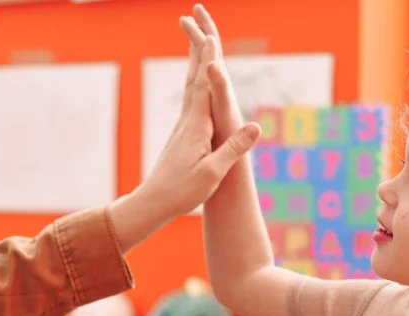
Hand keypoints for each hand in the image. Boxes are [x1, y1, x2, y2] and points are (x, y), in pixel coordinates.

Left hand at [108, 9, 258, 250]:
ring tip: (199, 39)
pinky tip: (197, 80)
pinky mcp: (183, 134)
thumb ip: (233, 148)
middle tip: (196, 19)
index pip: (203, 85)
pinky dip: (196, 80)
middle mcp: (187, 120)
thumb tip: (255, 127)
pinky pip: (191, 98)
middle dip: (197, 47)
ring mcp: (183, 126)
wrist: (154, 203)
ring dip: (196, 60)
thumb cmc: (183, 192)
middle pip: (193, 76)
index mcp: (196, 126)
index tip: (211, 35)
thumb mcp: (213, 173)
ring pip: (190, 85)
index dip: (208, 60)